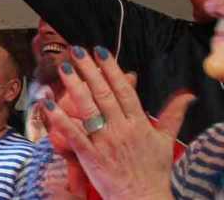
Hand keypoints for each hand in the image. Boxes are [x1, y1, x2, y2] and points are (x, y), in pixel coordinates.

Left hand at [42, 46, 193, 199]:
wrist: (144, 198)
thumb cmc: (154, 170)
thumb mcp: (166, 140)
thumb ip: (173, 114)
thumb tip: (187, 95)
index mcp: (139, 123)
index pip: (124, 90)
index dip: (111, 69)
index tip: (100, 51)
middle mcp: (122, 129)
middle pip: (104, 94)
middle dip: (90, 71)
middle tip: (77, 51)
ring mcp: (105, 142)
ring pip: (88, 109)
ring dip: (75, 87)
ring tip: (63, 68)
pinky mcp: (91, 156)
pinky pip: (74, 135)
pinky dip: (62, 120)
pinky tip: (49, 105)